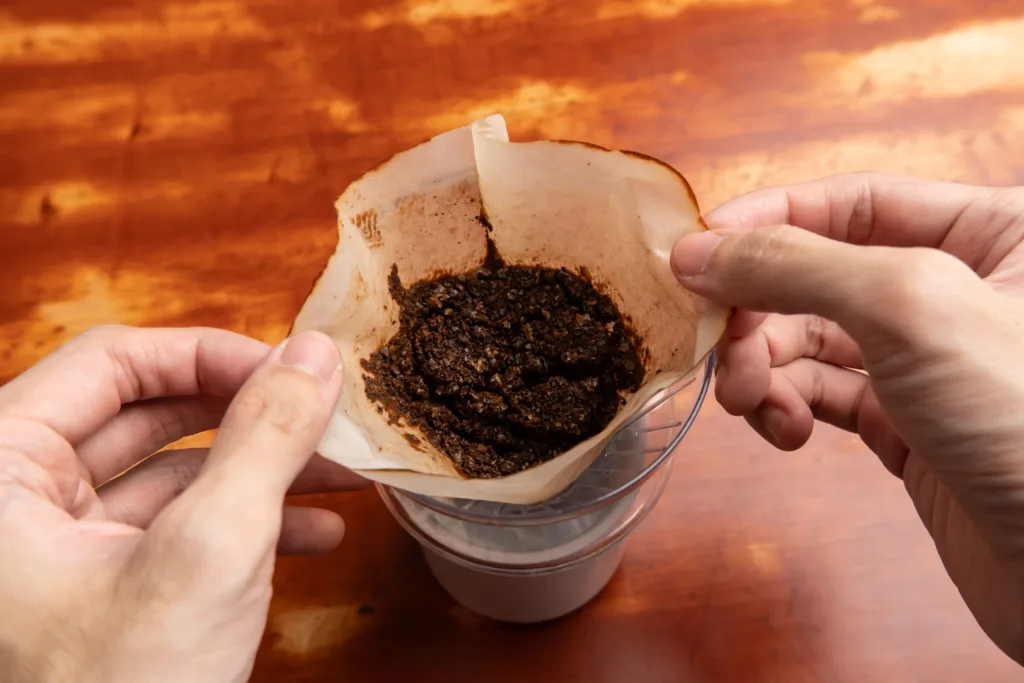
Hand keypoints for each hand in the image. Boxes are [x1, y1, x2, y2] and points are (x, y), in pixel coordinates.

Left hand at [0, 326, 363, 682]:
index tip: (295, 370)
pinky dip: (249, 525)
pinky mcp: (105, 592)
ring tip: (344, 476)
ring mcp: (64, 552)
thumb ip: (264, 438)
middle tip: (324, 416)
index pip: (114, 362)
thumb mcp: (210, 552)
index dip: (213, 353)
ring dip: (263, 471)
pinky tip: (318, 535)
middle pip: (150, 413)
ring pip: (174, 473)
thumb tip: (315, 352)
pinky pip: (179, 530)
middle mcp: (20, 503)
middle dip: (251, 415)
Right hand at [671, 173, 1023, 662]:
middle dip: (757, 313)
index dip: (767, 222)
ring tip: (752, 403)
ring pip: (810, 341)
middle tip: (721, 351)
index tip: (695, 254)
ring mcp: (929, 364)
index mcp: (992, 231)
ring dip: (764, 367)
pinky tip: (786, 433)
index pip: (851, 201)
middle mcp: (958, 291)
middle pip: (816, 275)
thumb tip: (697, 251)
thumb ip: (797, 264)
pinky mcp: (907, 427)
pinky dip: (788, 409)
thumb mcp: (909, 308)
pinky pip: (821, 398)